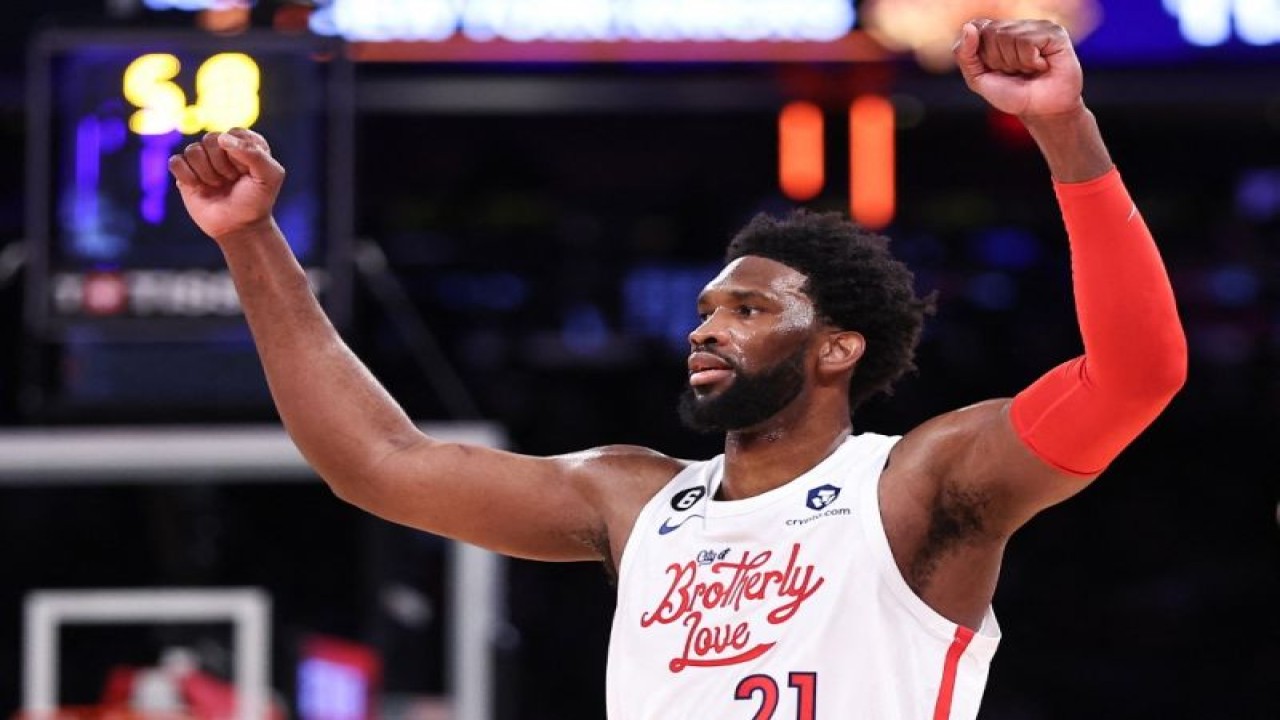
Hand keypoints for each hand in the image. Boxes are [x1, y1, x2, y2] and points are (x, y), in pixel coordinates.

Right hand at [168, 128, 284, 242]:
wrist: (240, 227)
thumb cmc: (257, 201)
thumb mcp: (271, 176)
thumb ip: (255, 153)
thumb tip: (222, 138)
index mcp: (245, 142)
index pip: (234, 134)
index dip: (239, 155)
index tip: (246, 171)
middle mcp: (222, 146)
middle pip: (210, 139)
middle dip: (222, 165)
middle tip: (231, 180)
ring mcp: (202, 158)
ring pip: (193, 150)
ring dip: (207, 173)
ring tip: (217, 185)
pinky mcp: (185, 172)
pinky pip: (175, 162)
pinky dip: (187, 176)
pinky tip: (199, 187)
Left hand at [953, 19, 1083, 118]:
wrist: (1042, 112)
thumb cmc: (1013, 94)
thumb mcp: (978, 79)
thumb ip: (964, 55)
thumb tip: (969, 26)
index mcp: (997, 32)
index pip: (978, 28)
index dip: (983, 54)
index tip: (996, 69)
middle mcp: (1016, 25)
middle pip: (991, 32)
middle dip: (998, 60)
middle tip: (1015, 72)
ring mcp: (1035, 26)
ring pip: (1008, 36)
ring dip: (1016, 62)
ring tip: (1029, 70)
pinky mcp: (1053, 31)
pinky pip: (1028, 42)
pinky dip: (1031, 61)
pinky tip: (1042, 66)